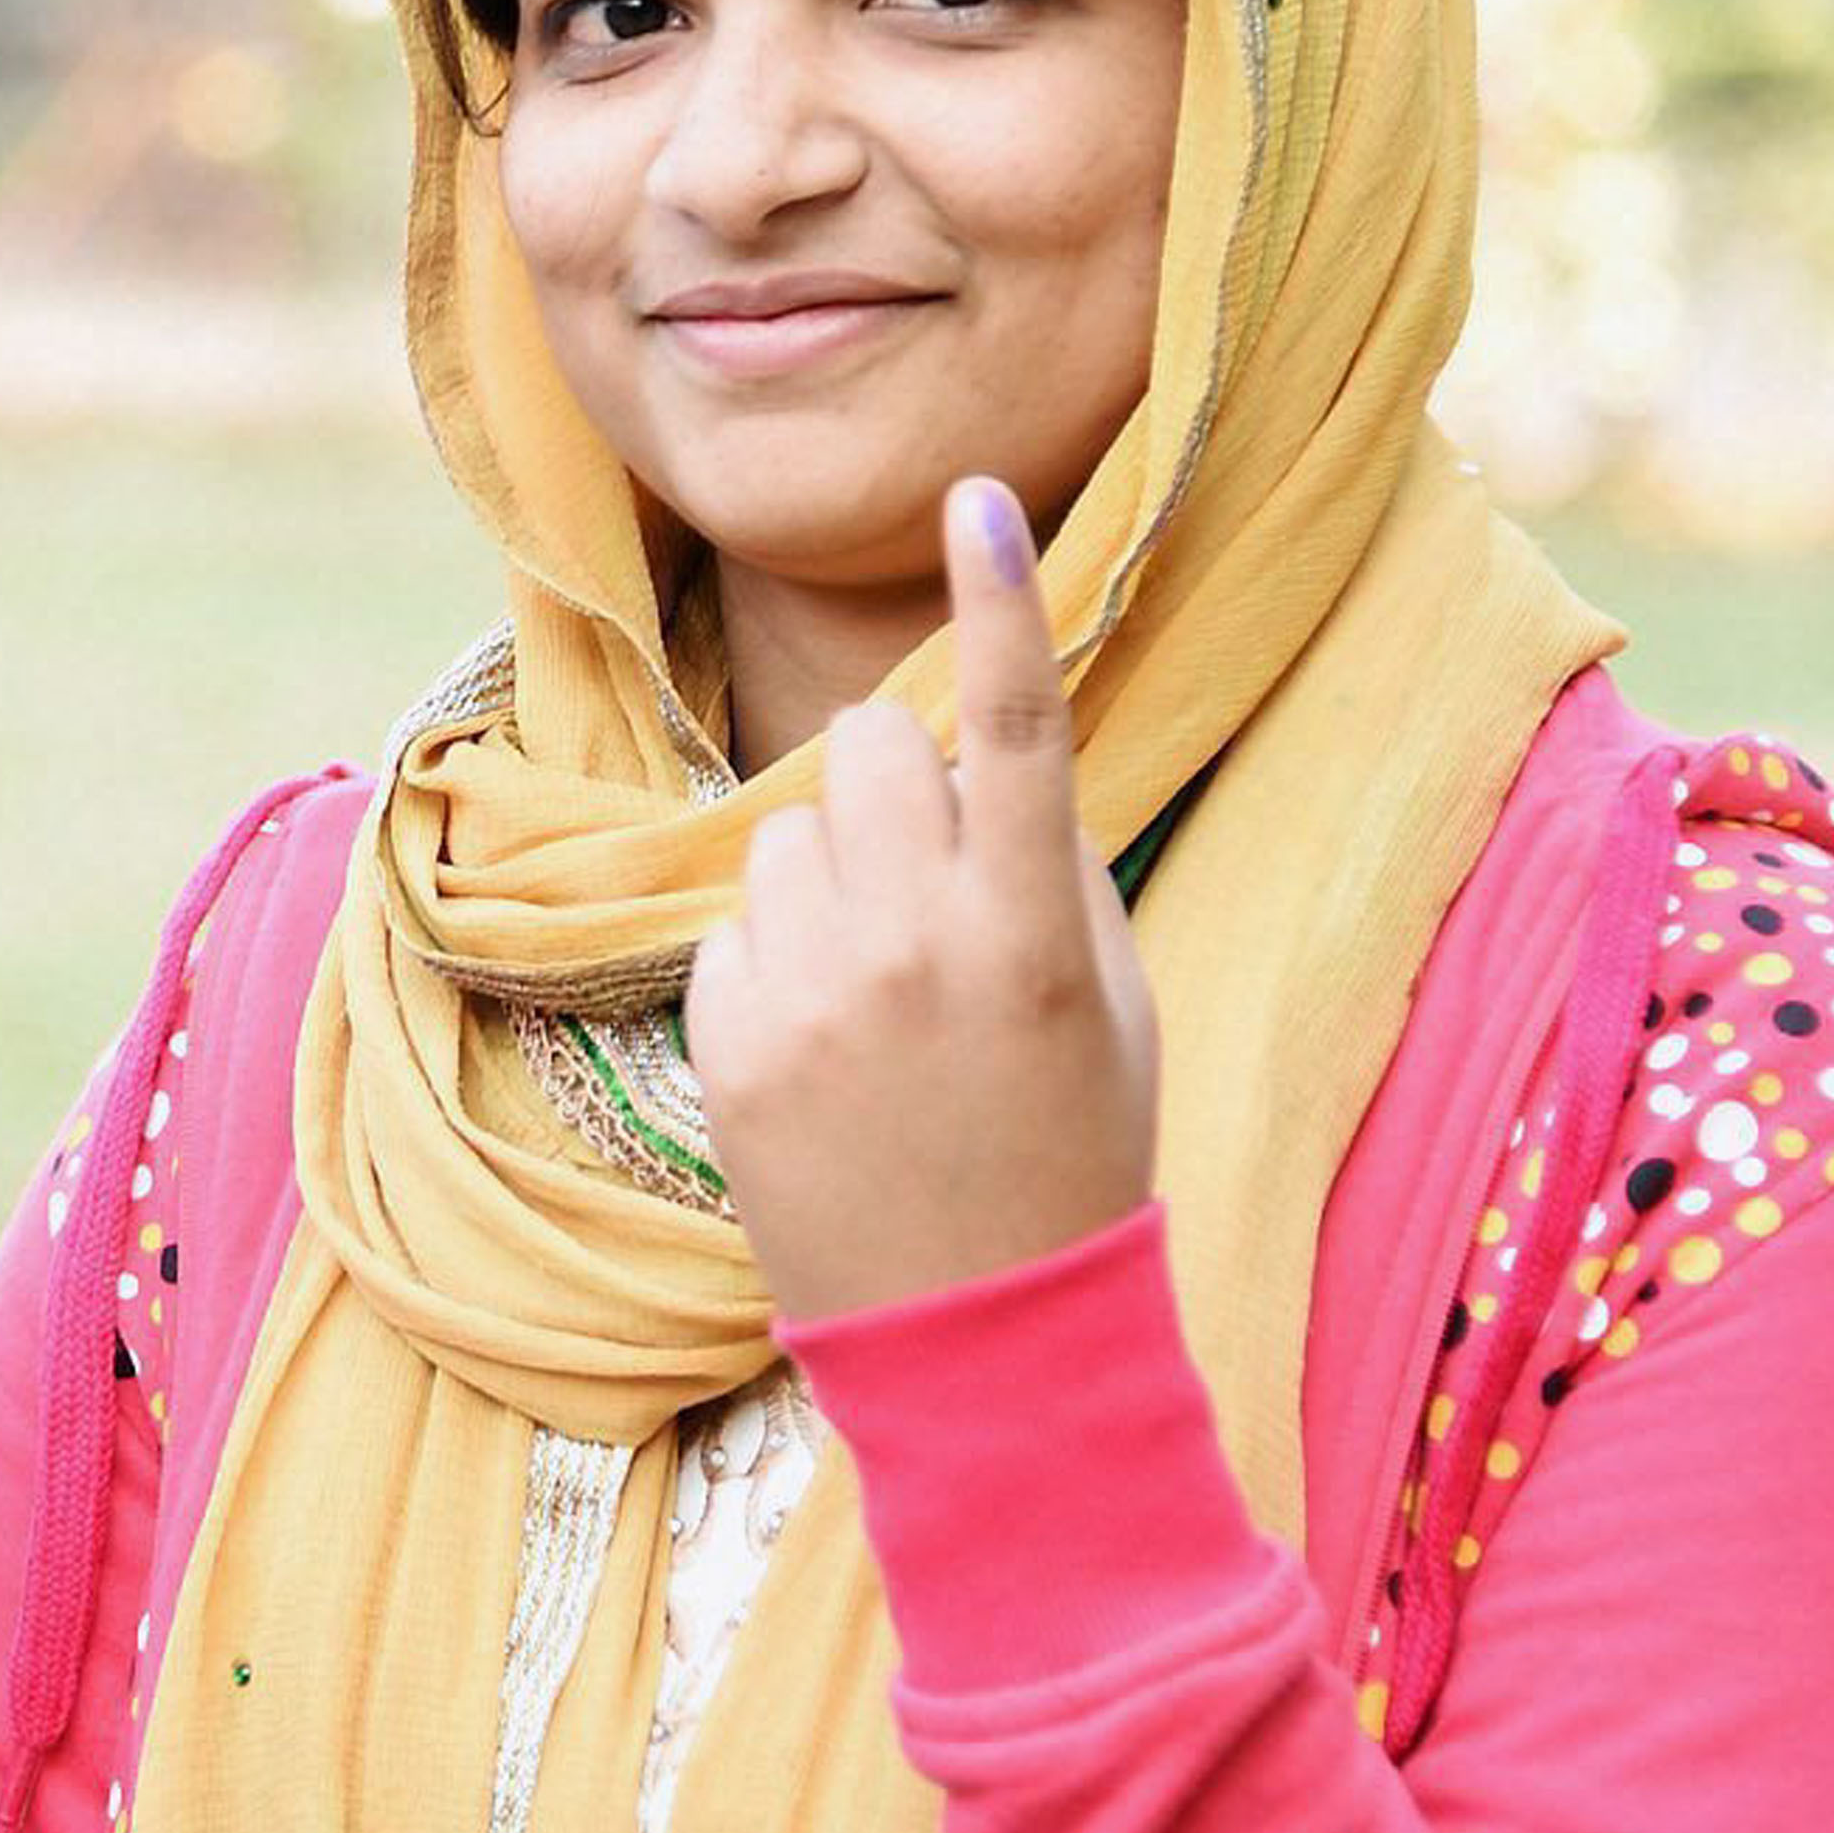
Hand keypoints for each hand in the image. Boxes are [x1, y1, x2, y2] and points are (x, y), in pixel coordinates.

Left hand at [681, 478, 1158, 1326]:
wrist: (974, 1335)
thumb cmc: (1069, 1153)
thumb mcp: (1110, 1005)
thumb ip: (1046, 868)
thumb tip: (976, 757)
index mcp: (1032, 933)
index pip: (1017, 731)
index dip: (1003, 603)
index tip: (977, 497)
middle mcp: (913, 946)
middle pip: (871, 747)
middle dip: (900, 782)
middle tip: (937, 883)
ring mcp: (807, 994)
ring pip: (789, 831)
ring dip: (832, 876)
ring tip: (884, 994)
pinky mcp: (723, 1039)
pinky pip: (737, 922)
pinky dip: (777, 959)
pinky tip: (827, 1050)